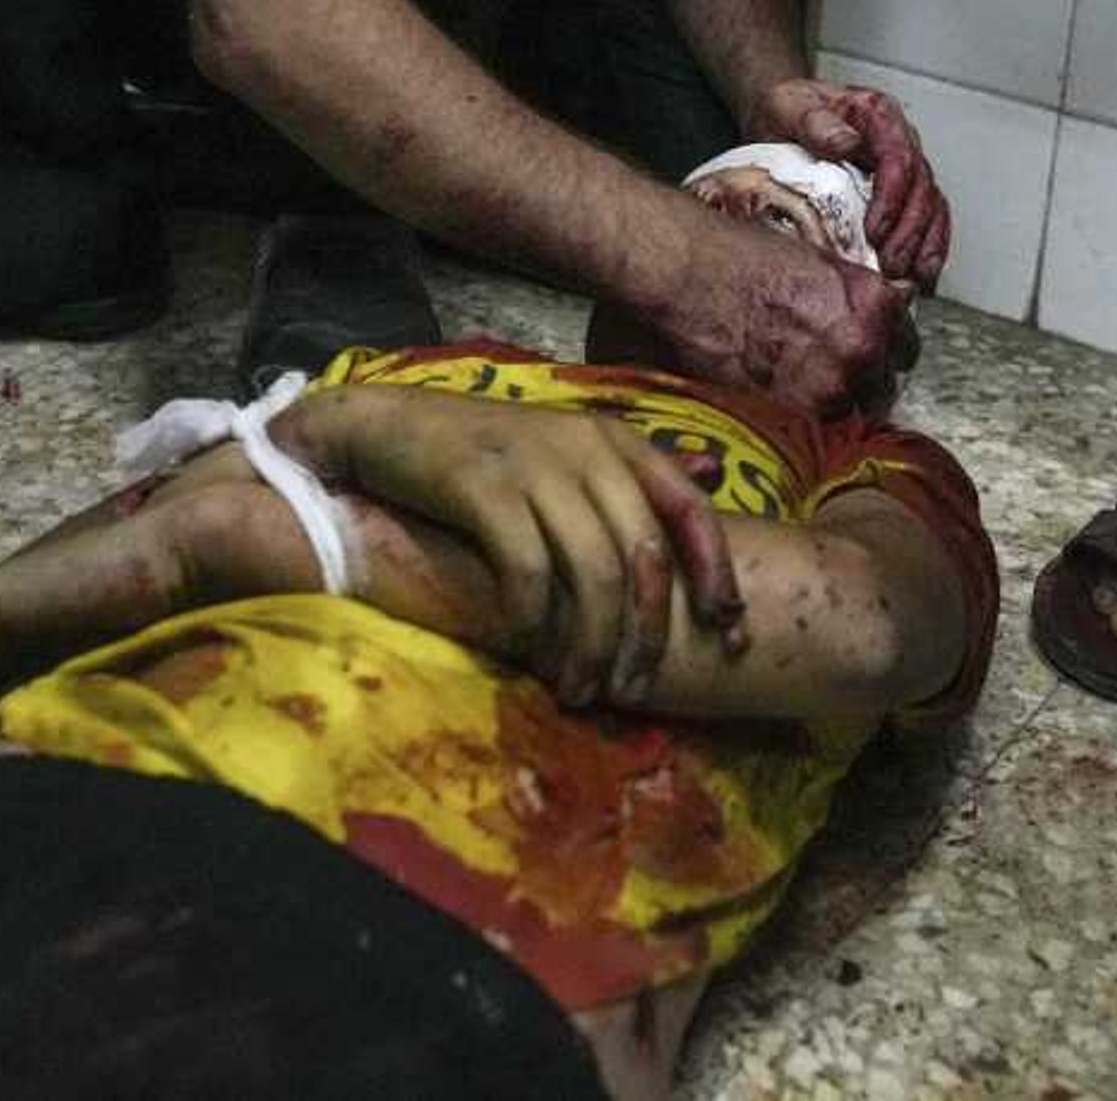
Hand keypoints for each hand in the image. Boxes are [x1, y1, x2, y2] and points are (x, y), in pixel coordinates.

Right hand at [291, 385, 743, 708]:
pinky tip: (526, 646)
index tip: (728, 633)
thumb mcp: (565, 446)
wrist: (388, 426)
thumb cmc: (483, 450)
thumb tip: (711, 475)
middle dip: (644, 634)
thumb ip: (632, 469)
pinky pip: (527, 569)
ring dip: (591, 644)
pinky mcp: (482, 486)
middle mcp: (584, 446)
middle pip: (642, 555)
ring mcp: (534, 464)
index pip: (690, 509)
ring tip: (579, 689)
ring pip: (592, 571)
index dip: (717, 574)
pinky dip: (533, 618)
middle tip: (633, 689)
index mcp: (615, 439)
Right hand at [636, 206, 906, 416]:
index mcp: (874, 305)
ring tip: (797, 394)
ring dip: (829, 409)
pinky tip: (778, 404)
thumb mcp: (815, 261)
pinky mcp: (792, 416)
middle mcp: (862, 348)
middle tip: (825, 377)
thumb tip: (880, 310)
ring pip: (850, 416)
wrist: (685, 273)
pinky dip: (799, 425)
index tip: (867, 357)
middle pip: (881, 386)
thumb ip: (855, 296)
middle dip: (859, 384)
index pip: (905, 347)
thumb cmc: (736, 258)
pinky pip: (813, 434)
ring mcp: (830, 386)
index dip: (882, 352)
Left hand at [751, 77, 952, 285]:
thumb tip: (844, 141)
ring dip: (923, 244)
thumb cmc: (787, 110)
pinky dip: (928, 248)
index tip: (875, 229)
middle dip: (910, 230)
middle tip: (890, 263)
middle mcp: (898, 140)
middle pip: (922, 187)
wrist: (781, 120)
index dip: (892, 196)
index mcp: (877, 115)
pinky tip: (920, 273)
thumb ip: (814, 121)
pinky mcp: (900, 192)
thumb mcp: (788, 106)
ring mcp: (903, 168)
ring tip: (906, 275)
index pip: (899, 156)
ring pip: (932, 206)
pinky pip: (928, 219)